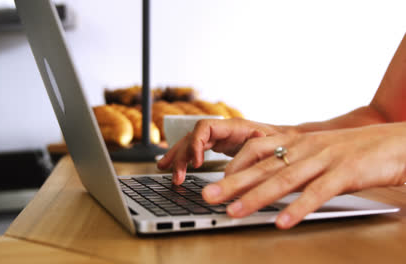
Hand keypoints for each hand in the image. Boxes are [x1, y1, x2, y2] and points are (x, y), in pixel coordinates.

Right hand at [157, 118, 282, 184]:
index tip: (195, 163)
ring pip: (190, 143)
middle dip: (181, 155)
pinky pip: (195, 150)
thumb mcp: (273, 145)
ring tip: (164, 170)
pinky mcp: (218, 145)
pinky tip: (171, 166)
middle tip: (177, 177)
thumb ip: (258, 148)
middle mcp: (222, 129)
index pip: (204, 127)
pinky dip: (182, 158)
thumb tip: (243, 160)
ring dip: (177, 157)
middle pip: (192, 137)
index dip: (195, 144)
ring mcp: (219, 137)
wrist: (289, 139)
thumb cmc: (282, 142)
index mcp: (233, 126)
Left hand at [202, 122, 405, 228]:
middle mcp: (305, 148)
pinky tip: (282, 222)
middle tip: (208, 196)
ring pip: (284, 180)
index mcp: (297, 141)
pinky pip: (317, 193)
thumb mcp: (318, 149)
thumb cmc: (356, 149)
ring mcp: (324, 159)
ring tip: (234, 212)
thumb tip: (269, 179)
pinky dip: (298, 208)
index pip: (255, 149)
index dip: (234, 165)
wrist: (398, 141)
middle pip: (262, 167)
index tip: (216, 179)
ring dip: (256, 197)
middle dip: (232, 183)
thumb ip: (294, 162)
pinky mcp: (346, 173)